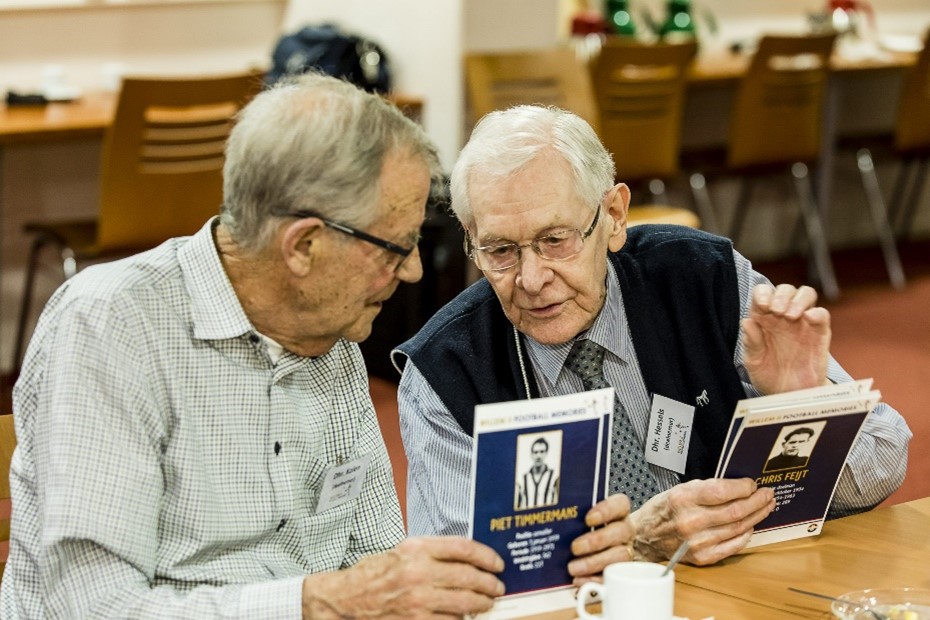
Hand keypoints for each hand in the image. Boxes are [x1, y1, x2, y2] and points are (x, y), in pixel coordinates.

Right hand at [301, 537, 504, 618]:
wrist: (348, 597)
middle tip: (497, 586)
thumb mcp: (404, 550)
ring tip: (487, 602)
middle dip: (489, 583)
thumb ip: (434, 551)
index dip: (486, 556)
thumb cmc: (376, 572)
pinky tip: (465, 616)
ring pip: (464, 602)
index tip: (497, 563)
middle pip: (468, 576)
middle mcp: (418, 571)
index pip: (464, 548)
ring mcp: (418, 599)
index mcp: (416, 548)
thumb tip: (469, 558)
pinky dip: (462, 619)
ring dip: (482, 603)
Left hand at [568, 494, 634, 585]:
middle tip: (575, 547)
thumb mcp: (582, 517)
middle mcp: (624, 530)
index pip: (620, 505)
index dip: (606, 510)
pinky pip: (612, 577)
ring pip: (619, 556)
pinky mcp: (620, 571)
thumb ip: (574, 516)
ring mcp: (625, 550)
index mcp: (618, 512)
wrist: (599, 546)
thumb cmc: (585, 528)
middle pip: (620, 532)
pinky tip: (579, 580)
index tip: (588, 519)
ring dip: (594, 563)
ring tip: (573, 568)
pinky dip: (594, 580)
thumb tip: (551, 517)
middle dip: (596, 540)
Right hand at [628, 478, 774, 565]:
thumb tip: (738, 487)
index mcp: (683, 499)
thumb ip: (707, 488)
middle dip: (757, 501)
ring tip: (765, 507)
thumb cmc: (663, 510)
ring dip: (756, 516)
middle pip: (735, 511)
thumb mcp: (679, 489)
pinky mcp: (702, 557)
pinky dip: (746, 535)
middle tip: (767, 495)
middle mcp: (690, 521)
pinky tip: (751, 526)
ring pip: (738, 527)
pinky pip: (733, 545)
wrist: (645, 536)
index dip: (743, 487)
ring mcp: (697, 541)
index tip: (752, 484)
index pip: (722, 491)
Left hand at [742, 283, 830, 394]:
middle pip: (786, 289)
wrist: (790, 395)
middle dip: (780, 294)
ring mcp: (803, 323)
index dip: (762, 293)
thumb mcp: (754, 362)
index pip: (763, 293)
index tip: (761, 305)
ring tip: (790, 316)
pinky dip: (816, 312)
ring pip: (806, 294)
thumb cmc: (769, 375)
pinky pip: (822, 314)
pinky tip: (808, 318)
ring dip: (798, 299)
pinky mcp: (819, 333)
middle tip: (776, 311)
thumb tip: (746, 321)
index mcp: (764, 319)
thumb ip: (751, 342)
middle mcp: (783, 317)